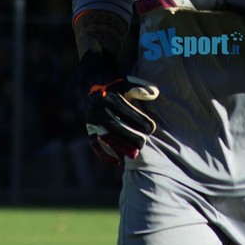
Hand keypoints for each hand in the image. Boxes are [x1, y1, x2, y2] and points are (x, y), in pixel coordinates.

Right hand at [79, 50, 159, 164]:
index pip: (126, 112)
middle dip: (130, 137)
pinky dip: (104, 154)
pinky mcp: (89, 127)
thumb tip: (155, 94)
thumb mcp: (127, 83)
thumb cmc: (116, 85)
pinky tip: (116, 162)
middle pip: (115, 126)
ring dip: (120, 146)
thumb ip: (140, 89)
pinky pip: (95, 142)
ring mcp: (92, 119)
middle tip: (143, 143)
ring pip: (106, 136)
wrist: (94, 82)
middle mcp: (98, 108)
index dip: (139, 121)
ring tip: (134, 154)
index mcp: (109, 97)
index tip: (151, 129)